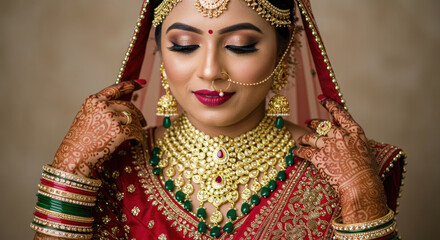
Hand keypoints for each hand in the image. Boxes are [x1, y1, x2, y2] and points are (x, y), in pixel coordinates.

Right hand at [51, 80, 146, 176]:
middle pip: (128, 106)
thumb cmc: (80, 142)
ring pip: (133, 119)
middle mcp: (103, 105)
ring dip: (137, 128)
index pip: (115, 89)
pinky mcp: (118, 131)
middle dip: (137, 115)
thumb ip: (103, 111)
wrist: (73, 158)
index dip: (130, 85)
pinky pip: (135, 132)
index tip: (142, 83)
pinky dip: (138, 138)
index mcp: (94, 100)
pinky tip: (135, 143)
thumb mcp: (87, 118)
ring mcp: (111, 117)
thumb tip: (124, 111)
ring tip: (135, 137)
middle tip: (142, 123)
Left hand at [293, 97, 386, 222]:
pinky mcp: (319, 157)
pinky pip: (305, 151)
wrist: (361, 186)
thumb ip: (354, 143)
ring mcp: (329, 145)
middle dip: (314, 123)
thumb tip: (348, 141)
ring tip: (299, 139)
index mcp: (355, 132)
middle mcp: (341, 135)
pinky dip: (299, 151)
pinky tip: (295, 151)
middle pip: (323, 125)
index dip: (329, 105)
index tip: (322, 99)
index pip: (340, 113)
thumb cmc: (367, 173)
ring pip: (311, 137)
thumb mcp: (365, 151)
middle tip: (308, 122)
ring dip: (304, 138)